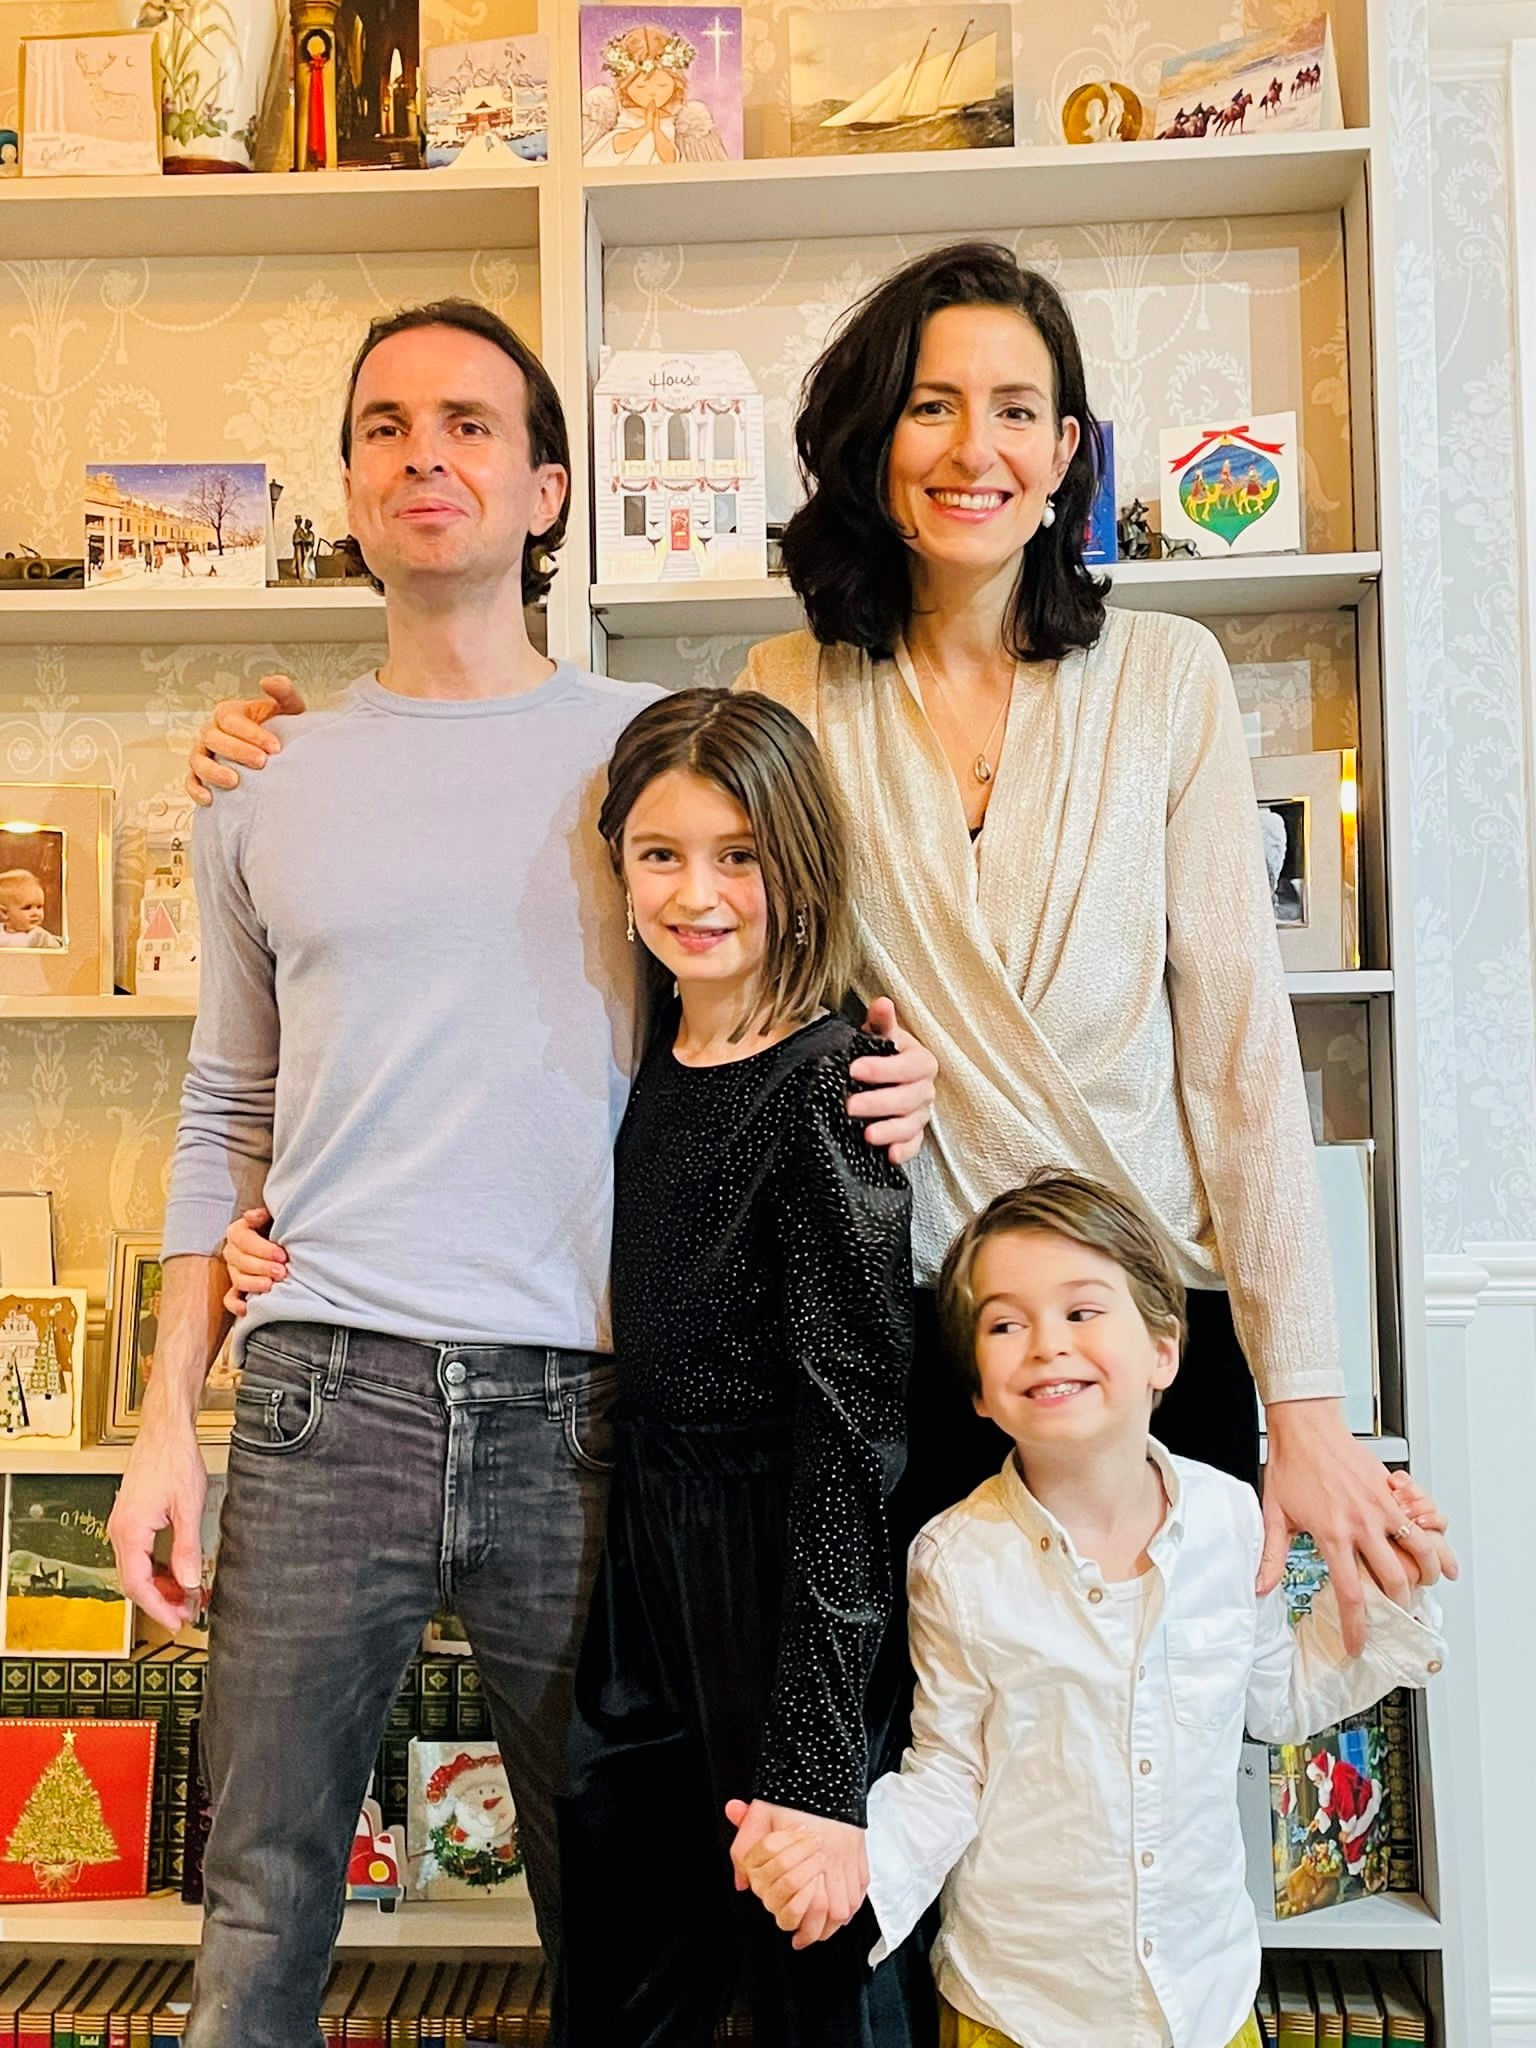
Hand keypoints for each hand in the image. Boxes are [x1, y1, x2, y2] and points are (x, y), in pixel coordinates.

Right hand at [107, 1417, 207, 1632]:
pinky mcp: (132, 1519)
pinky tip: (178, 1572)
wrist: (165, 1430)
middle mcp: (121, 1530)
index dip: (158, 1608)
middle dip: (160, 1601)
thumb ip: (187, 1548)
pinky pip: (140, 1554)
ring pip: (137, 1569)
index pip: (138, 1585)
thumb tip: (189, 1582)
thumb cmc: (173, 1458)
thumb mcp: (188, 1507)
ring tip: (187, 1595)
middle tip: (187, 1611)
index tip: (177, 1621)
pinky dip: (158, 1568)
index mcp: (130, 1531)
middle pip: (134, 1581)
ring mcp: (124, 1525)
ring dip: (160, 1585)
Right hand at [186, 673, 306, 804]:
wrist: (277, 755)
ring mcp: (204, 753)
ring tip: (235, 782)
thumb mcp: (287, 709)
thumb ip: (283, 692)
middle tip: (261, 762)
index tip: (274, 747)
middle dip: (237, 751)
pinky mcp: (200, 774)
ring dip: (213, 771)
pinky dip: (196, 789)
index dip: (252, 733)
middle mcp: (212, 731)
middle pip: (214, 739)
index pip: (232, 720)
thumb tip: (268, 681)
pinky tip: (210, 798)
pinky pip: (190, 780)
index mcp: (229, 713)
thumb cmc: (280, 730)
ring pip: (198, 760)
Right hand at [222, 1206, 287, 1317]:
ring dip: (253, 1284)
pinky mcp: (237, 1289)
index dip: (262, 1248)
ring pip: (237, 1279)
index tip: (282, 1255)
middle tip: (281, 1272)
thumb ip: (263, 1215)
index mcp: (238, 1232)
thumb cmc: (281, 1229)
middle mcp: (233, 1252)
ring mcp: (234, 1272)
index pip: (243, 1239)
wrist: (287, 1244)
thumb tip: (250, 1217)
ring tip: (271, 1286)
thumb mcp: (274, 1216)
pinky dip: (236, 1305)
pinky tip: (247, 1309)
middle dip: (262, 1267)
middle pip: (240, 1261)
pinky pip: (230, 1299)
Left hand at [725, 1797, 867, 1947]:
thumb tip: (742, 1884)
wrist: (820, 1766)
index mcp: (806, 1849)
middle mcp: (832, 1854)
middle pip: (835, 1909)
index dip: (802, 1925)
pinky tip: (841, 1908)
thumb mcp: (759, 1816)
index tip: (794, 1936)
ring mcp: (850, 1853)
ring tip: (823, 1928)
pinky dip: (852, 1902)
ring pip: (851, 1901)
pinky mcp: (860, 1849)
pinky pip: (862, 1887)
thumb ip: (744, 1850)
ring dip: (838, 1920)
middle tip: (807, 1938)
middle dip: (821, 1930)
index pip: (811, 1901)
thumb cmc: (788, 1792)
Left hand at [847, 997, 936, 1164]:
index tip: (854, 1070)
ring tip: (867, 1135)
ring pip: (911, 1125)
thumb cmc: (877, 1054)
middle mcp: (924, 1088)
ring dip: (890, 1131)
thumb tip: (883, 1003)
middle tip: (850, 1105)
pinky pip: (914, 1146)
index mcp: (919, 1061)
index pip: (909, 1066)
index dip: (884, 1069)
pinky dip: (903, 1152)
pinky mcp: (912, 1135)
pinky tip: (888, 1155)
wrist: (877, 1077)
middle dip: (879, 1103)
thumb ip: (881, 1022)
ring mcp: (920, 1114)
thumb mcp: (877, 1036)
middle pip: (909, 1098)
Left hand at [1259, 1400, 1459, 1651]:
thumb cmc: (1290, 1464)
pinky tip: (1433, 1549)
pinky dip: (1433, 1538)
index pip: (1351, 1594)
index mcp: (1332, 1534)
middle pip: (1395, 1579)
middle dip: (1401, 1605)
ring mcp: (1380, 1506)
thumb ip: (1271, 1555)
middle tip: (1398, 1615)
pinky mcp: (1392, 1491)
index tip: (1358, 1645)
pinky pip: (1422, 1521)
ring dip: (1428, 1572)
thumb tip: (1260, 1587)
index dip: (1358, 1626)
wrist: (1306, 1426)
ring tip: (1425, 1585)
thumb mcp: (1274, 1514)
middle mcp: (1361, 1523)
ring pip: (1420, 1550)